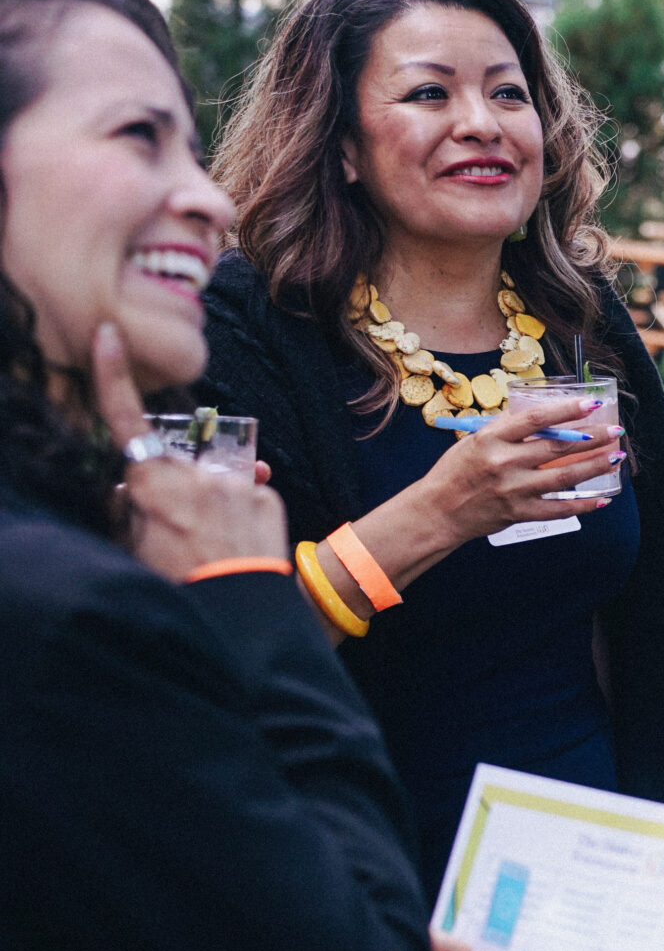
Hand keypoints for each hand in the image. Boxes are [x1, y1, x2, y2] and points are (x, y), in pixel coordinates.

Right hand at [95, 323, 287, 583]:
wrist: (241, 615)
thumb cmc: (179, 587)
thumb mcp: (133, 551)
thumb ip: (127, 511)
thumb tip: (126, 489)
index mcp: (153, 485)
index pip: (125, 419)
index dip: (112, 376)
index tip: (108, 335)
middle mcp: (195, 474)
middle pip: (174, 466)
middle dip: (173, 489)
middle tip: (179, 535)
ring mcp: (236, 481)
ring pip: (212, 481)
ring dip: (209, 503)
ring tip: (214, 546)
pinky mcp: (268, 494)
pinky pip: (245, 494)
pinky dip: (239, 512)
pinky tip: (238, 545)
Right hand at [414, 394, 623, 547]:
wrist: (437, 511)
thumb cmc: (456, 471)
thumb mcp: (475, 440)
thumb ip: (507, 428)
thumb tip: (543, 414)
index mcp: (492, 439)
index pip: (536, 419)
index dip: (567, 410)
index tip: (592, 403)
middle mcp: (504, 463)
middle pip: (558, 448)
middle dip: (593, 438)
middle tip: (616, 431)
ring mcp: (513, 490)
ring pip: (564, 477)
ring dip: (594, 466)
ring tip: (616, 457)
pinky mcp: (518, 513)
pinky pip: (558, 510)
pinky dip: (582, 506)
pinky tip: (602, 499)